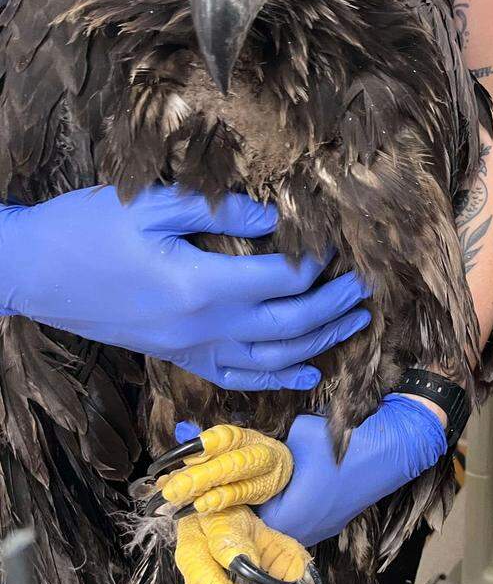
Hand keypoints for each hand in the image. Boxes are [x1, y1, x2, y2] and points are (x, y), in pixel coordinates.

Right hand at [0, 185, 371, 389]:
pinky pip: (239, 377)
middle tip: (368, 285)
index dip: (321, 261)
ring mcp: (192, 349)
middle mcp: (205, 327)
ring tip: (357, 322)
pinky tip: (311, 374)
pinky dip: (280, 379)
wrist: (29, 272)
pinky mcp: (179, 358)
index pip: (286, 279)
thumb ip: (222, 210)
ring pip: (275, 357)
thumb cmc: (86, 229)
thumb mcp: (152, 204)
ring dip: (322, 341)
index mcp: (203, 285)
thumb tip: (277, 217)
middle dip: (337, 305)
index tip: (342, 242)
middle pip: (293, 323)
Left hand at [243, 396, 447, 545]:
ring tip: (262, 477)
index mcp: (285, 519)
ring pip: (281, 521)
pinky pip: (301, 517)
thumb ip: (269, 443)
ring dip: (271, 502)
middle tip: (235, 476)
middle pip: (259, 523)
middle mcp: (301, 533)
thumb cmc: (343, 446)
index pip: (239, 516)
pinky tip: (293, 480)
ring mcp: (320, 530)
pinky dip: (292, 502)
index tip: (215, 479)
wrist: (391, 451)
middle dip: (247, 500)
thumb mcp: (297, 435)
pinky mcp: (333, 521)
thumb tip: (247, 442)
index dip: (225, 495)